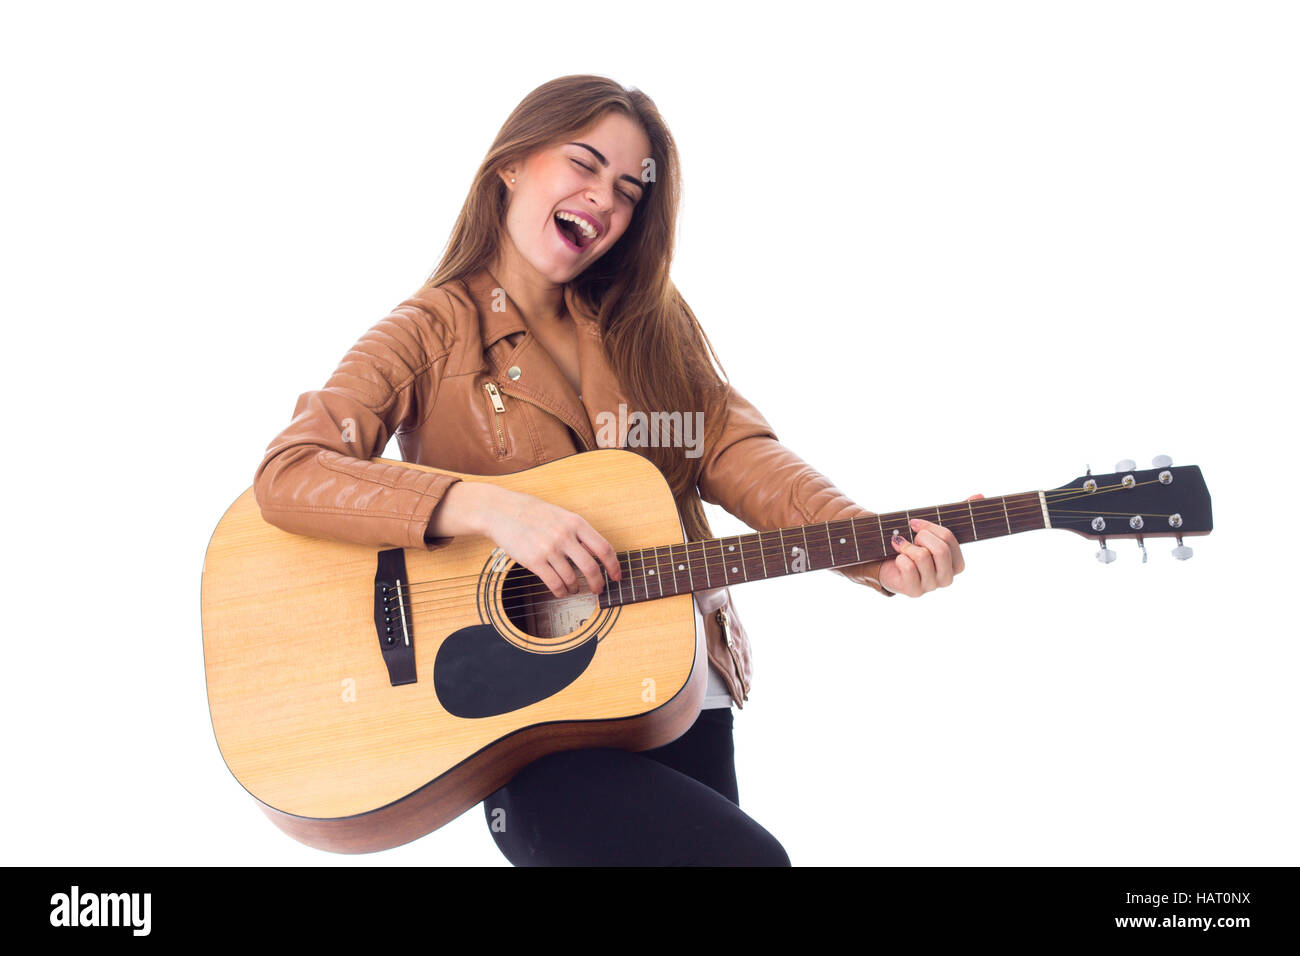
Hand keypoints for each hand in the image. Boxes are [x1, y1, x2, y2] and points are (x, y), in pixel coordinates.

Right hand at [480, 487, 621, 597]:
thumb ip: (579, 533)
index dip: (614, 565)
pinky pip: (554, 583)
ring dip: (575, 588)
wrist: (502, 511)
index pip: (603, 548)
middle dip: (598, 583)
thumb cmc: (533, 513)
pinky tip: (561, 591)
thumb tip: (598, 553)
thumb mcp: (562, 516)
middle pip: (591, 567)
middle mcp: (565, 536)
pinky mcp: (534, 561)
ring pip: (571, 579)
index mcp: (575, 522)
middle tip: (599, 590)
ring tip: (574, 589)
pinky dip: (560, 591)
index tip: (617, 576)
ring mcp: (549, 549)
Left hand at [878, 493, 981, 596]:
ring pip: (923, 557)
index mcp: (957, 564)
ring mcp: (931, 586)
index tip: (915, 523)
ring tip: (902, 548)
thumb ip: (956, 515)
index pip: (949, 538)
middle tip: (911, 538)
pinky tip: (897, 560)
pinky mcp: (914, 591)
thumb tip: (979, 495)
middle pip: (940, 550)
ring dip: (907, 547)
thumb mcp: (931, 530)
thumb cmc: (912, 546)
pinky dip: (899, 558)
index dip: (930, 527)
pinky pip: (908, 567)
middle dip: (920, 538)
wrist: (885, 563)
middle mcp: (947, 578)